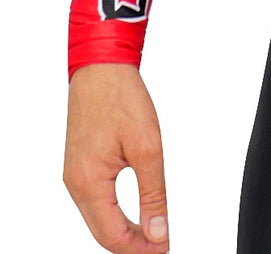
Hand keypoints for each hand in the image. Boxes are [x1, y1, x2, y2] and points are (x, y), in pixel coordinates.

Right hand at [63, 62, 170, 251]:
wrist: (102, 67)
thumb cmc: (122, 98)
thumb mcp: (148, 147)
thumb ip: (153, 194)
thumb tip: (158, 231)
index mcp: (89, 183)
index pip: (112, 236)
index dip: (140, 249)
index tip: (163, 247)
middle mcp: (75, 184)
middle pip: (102, 232)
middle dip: (132, 244)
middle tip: (160, 243)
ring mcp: (74, 174)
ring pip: (97, 218)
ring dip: (123, 230)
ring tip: (152, 232)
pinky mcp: (79, 165)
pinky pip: (94, 201)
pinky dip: (114, 213)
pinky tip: (133, 213)